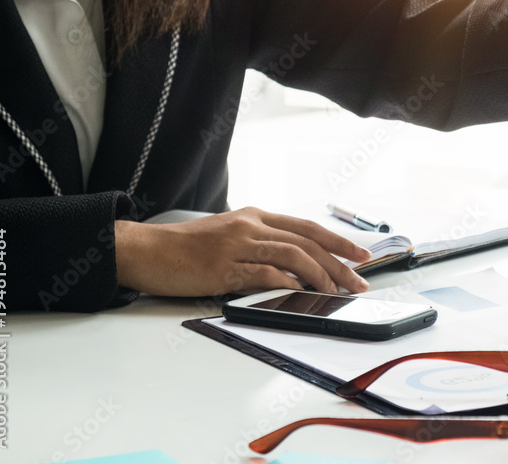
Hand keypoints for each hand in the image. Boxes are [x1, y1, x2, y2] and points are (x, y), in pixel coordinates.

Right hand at [114, 207, 372, 296]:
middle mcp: (250, 226)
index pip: (306, 227)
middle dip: (339, 262)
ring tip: (336, 291)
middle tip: (358, 280)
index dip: (338, 241)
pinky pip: (262, 272)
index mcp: (254, 217)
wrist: (146, 250)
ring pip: (292, 254)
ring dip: (320, 274)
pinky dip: (286, 281)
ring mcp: (237, 245)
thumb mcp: (229, 235)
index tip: (361, 255)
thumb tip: (295, 268)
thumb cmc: (186, 248)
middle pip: (307, 241)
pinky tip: (301, 291)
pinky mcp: (223, 267)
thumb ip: (260, 245)